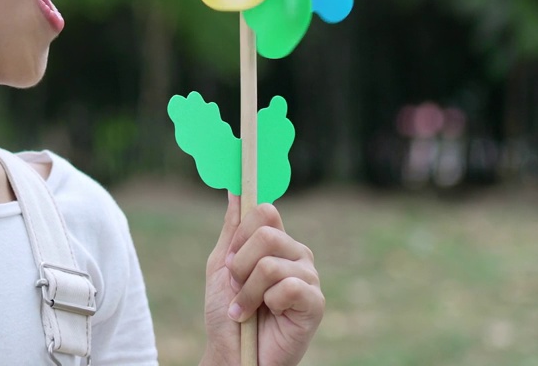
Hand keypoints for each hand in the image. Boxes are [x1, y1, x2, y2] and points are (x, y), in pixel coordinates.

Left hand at [200, 194, 323, 365]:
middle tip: (236, 288)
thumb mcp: (222, 266)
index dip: (240, 234)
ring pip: (270, 264)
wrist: (232, 355)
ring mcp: (309, 278)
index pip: (265, 211)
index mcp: (278, 243)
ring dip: (246, 291)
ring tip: (245, 308)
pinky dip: (266, 304)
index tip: (230, 259)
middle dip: (239, 266)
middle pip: (265, 234)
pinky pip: (287, 286)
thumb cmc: (227, 313)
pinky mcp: (315, 303)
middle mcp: (297, 255)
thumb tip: (234, 189)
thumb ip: (232, 228)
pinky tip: (267, 316)